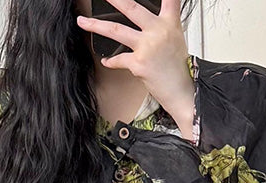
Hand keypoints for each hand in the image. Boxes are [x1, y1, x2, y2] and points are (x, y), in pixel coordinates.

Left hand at [76, 0, 195, 138]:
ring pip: (116, 30)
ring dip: (96, 26)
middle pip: (132, 7)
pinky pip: (118, 60)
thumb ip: (162, 26)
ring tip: (83, 21)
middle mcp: (158, 31)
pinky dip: (111, 61)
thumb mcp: (175, 39)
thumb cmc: (178, 68)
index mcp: (169, 23)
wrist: (182, 92)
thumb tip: (145, 22)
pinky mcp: (138, 63)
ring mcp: (147, 46)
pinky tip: (105, 61)